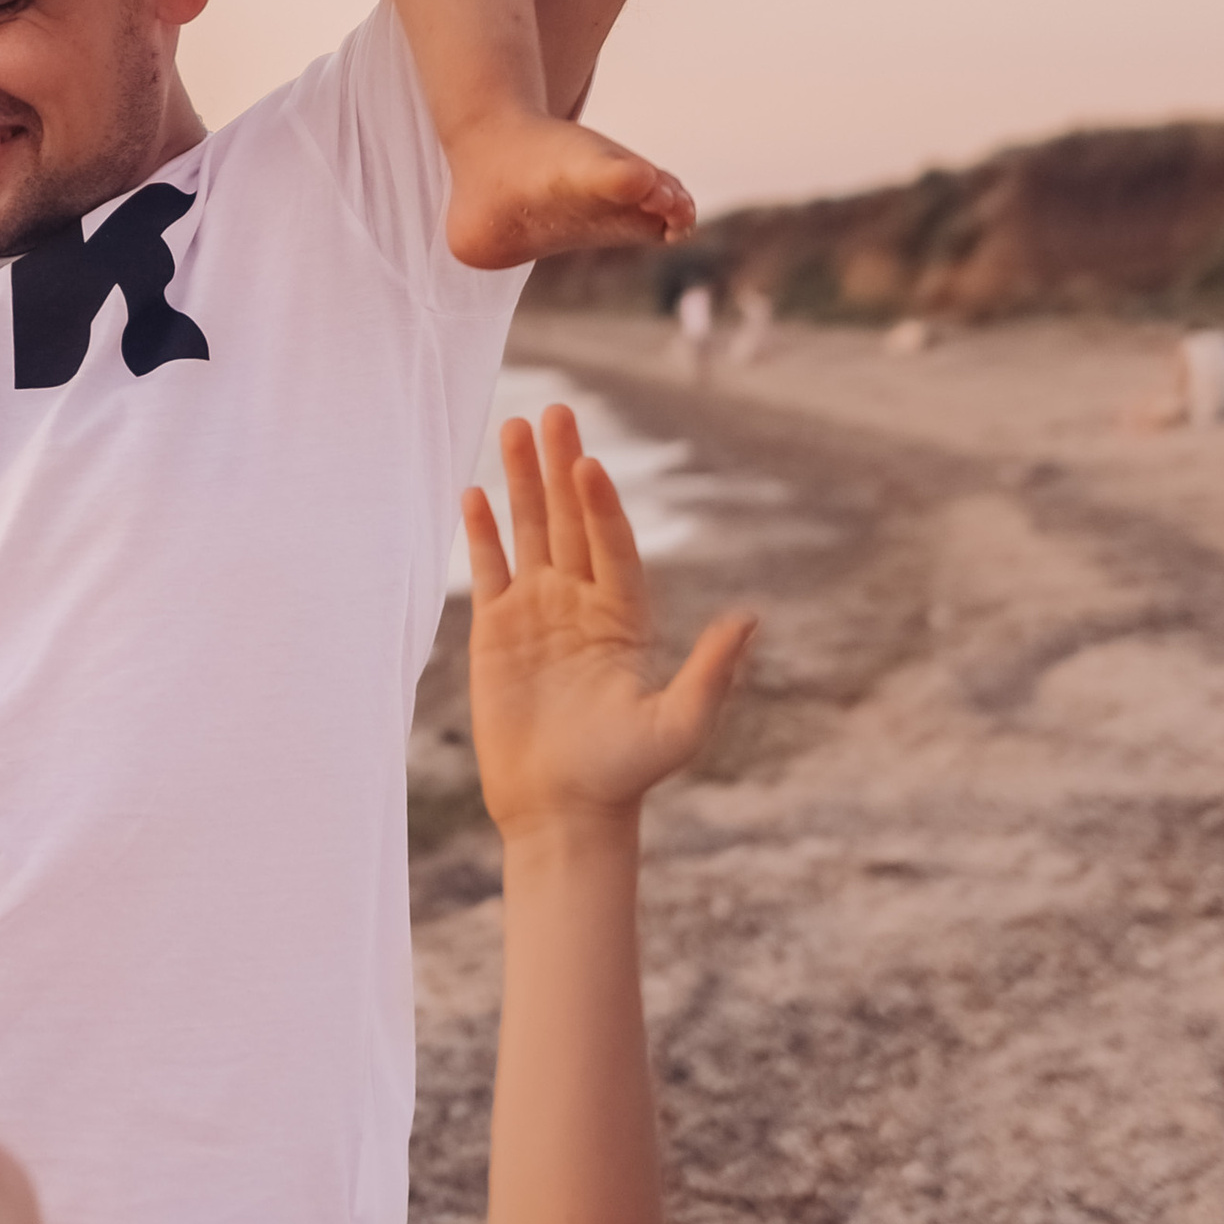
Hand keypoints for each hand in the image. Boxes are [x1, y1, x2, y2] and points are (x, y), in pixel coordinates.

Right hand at [464, 408, 754, 833]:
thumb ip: (711, 671)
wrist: (563, 811)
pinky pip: (488, 569)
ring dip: (520, 481)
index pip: (611, 542)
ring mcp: (539, 612)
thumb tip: (750, 618)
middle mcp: (583, 601)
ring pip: (529, 530)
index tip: (587, 465)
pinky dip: (482, 531)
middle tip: (556, 412)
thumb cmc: (625, 774)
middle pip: (569, 518)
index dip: (599, 504)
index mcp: (626, 615)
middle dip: (561, 466)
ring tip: (513, 424)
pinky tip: (473, 492)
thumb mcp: (679, 725)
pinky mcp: (496, 631)